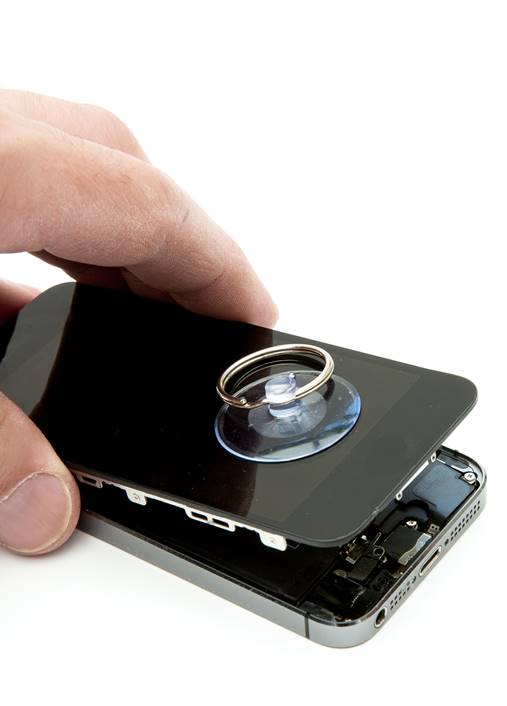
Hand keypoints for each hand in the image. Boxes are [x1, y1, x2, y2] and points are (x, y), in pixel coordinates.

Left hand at [0, 90, 276, 555]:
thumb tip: (41, 510)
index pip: (157, 208)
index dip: (225, 268)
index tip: (260, 318)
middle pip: (123, 174)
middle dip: (180, 253)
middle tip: (206, 322)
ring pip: (67, 172)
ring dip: (110, 247)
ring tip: (131, 323)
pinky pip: (8, 183)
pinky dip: (41, 239)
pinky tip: (23, 307)